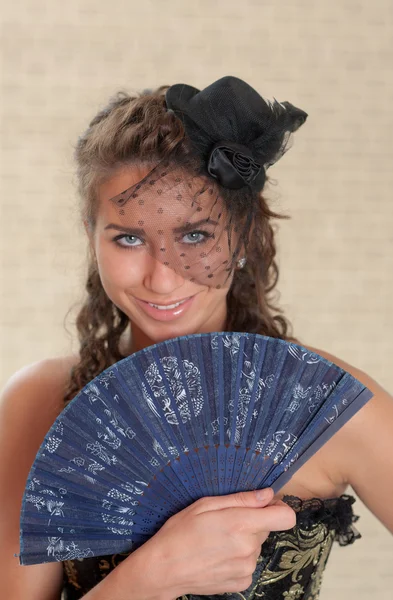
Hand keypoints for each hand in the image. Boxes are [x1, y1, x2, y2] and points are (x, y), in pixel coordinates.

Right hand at [145, 488, 295, 597]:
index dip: (279, 509)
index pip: (285, 517)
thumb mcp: (205, 504)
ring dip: (244, 541)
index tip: (266, 505)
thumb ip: (241, 499)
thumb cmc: (180, 532)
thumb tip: (268, 494)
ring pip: (256, 545)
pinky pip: (248, 563)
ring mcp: (246, 568)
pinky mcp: (241, 582)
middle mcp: (249, 548)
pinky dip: (238, 558)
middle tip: (225, 522)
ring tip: (217, 541)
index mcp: (241, 524)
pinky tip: (218, 556)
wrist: (164, 569)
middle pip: (266, 528)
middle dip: (251, 522)